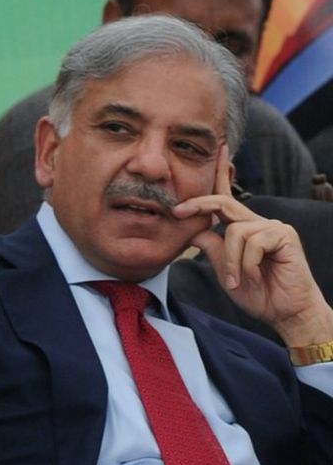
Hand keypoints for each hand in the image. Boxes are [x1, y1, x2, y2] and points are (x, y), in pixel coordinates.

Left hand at [172, 146, 332, 345]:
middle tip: (178, 211)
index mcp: (244, 228)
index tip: (216, 151)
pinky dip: (244, 264)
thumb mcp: (225, 270)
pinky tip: (252, 277)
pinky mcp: (285, 236)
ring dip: (230, 261)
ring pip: (234, 231)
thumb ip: (212, 248)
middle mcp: (259, 223)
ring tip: (236, 281)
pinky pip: (251, 242)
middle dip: (199, 205)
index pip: (226, 199)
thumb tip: (193, 228)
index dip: (220, 175)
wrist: (286, 312)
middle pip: (224, 204)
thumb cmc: (258, 293)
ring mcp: (273, 227)